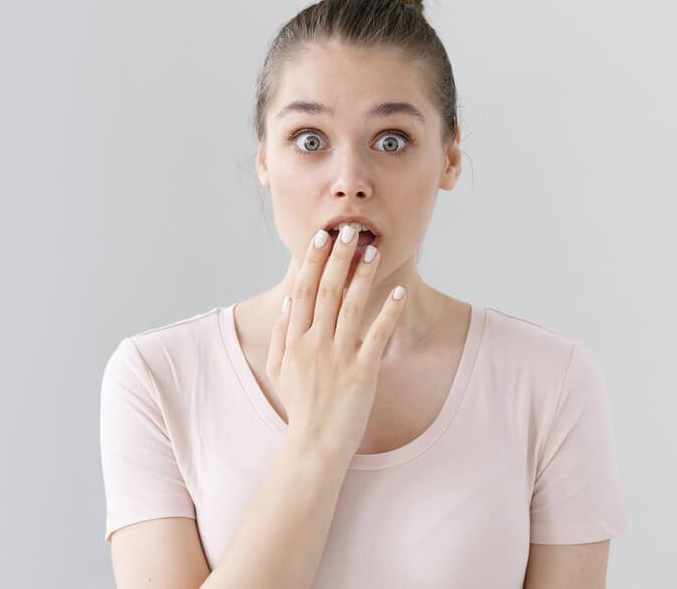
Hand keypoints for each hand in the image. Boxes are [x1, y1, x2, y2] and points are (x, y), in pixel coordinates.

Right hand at [264, 225, 406, 459]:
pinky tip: (398, 292)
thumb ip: (280, 334)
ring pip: (352, 306)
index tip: (322, 237)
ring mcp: (338, 357)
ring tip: (374, 251)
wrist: (314, 445)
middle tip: (350, 231)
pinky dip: (388, 312)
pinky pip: (377, 336)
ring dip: (363, 276)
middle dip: (339, 257)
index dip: (314, 261)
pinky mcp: (362, 372)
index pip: (304, 290)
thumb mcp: (278, 369)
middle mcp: (314, 343)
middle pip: (328, 290)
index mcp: (294, 339)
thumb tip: (289, 301)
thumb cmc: (299, 406)